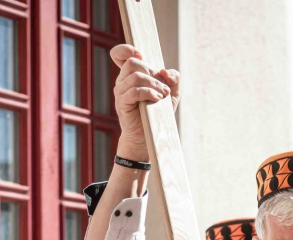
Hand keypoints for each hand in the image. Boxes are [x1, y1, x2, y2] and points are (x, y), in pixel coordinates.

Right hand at [110, 45, 179, 162]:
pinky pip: (133, 91)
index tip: (140, 54)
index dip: (126, 49)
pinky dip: (148, 93)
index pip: (118, 54)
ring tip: (163, 96)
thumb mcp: (172, 94)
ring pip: (135, 76)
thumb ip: (173, 78)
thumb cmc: (159, 113)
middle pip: (132, 63)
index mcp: (131, 75)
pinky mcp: (122, 104)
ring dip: (154, 84)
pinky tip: (157, 99)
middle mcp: (123, 81)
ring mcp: (120, 92)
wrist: (150, 136)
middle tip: (165, 89)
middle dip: (152, 74)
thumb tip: (165, 71)